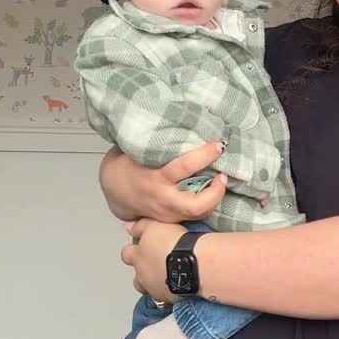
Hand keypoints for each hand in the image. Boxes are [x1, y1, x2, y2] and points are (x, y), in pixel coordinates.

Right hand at [100, 142, 227, 223]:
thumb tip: (180, 118)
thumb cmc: (128, 164)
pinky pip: (194, 216)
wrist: (114, 192)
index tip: (218, 145)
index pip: (183, 167)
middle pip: (196, 205)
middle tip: (224, 176)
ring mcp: (168, 214)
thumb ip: (158, 143)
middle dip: (216, 193)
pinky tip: (214, 193)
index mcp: (154, 178)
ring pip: (199, 214)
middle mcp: (163, 199)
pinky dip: (207, 205)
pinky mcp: (171, 220)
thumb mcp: (137, 151)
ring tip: (222, 183)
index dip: (204, 156)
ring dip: (215, 200)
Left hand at [121, 218, 185, 302]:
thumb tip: (128, 228)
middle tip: (155, 266)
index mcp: (138, 255)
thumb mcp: (155, 226)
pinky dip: (167, 293)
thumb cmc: (174, 242)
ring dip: (152, 284)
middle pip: (135, 277)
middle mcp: (142, 273)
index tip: (143, 249)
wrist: (192, 262)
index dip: (133, 252)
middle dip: (142, 273)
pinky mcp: (166, 298)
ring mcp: (153, 288)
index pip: (127, 254)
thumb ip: (140, 227)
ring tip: (165, 278)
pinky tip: (176, 287)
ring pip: (147, 289)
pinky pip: (163, 297)